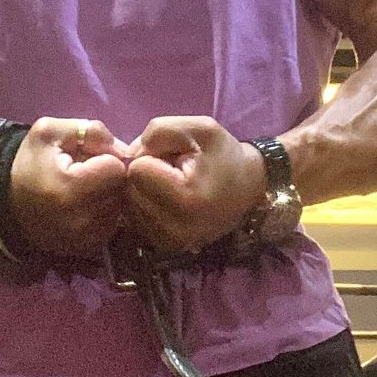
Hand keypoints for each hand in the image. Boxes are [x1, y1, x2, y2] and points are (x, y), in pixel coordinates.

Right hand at [9, 117, 132, 258]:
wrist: (4, 203)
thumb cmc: (29, 163)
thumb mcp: (50, 132)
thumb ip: (89, 130)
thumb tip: (123, 148)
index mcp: (71, 188)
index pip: (117, 168)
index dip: (106, 157)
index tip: (89, 157)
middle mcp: (81, 219)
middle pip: (121, 190)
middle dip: (109, 177)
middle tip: (88, 172)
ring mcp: (85, 238)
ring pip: (120, 208)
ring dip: (110, 195)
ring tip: (85, 189)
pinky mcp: (88, 249)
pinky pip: (112, 225)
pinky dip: (105, 213)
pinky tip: (85, 205)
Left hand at [124, 116, 266, 253]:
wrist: (249, 189)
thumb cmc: (224, 155)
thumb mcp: (198, 128)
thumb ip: (158, 131)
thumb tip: (127, 155)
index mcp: (186, 198)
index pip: (136, 169)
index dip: (151, 155)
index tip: (176, 157)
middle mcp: (175, 229)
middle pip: (129, 189)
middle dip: (145, 174)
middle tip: (174, 170)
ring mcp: (169, 243)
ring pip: (129, 205)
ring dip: (144, 190)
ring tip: (172, 185)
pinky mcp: (165, 248)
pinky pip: (135, 219)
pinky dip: (146, 206)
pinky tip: (167, 200)